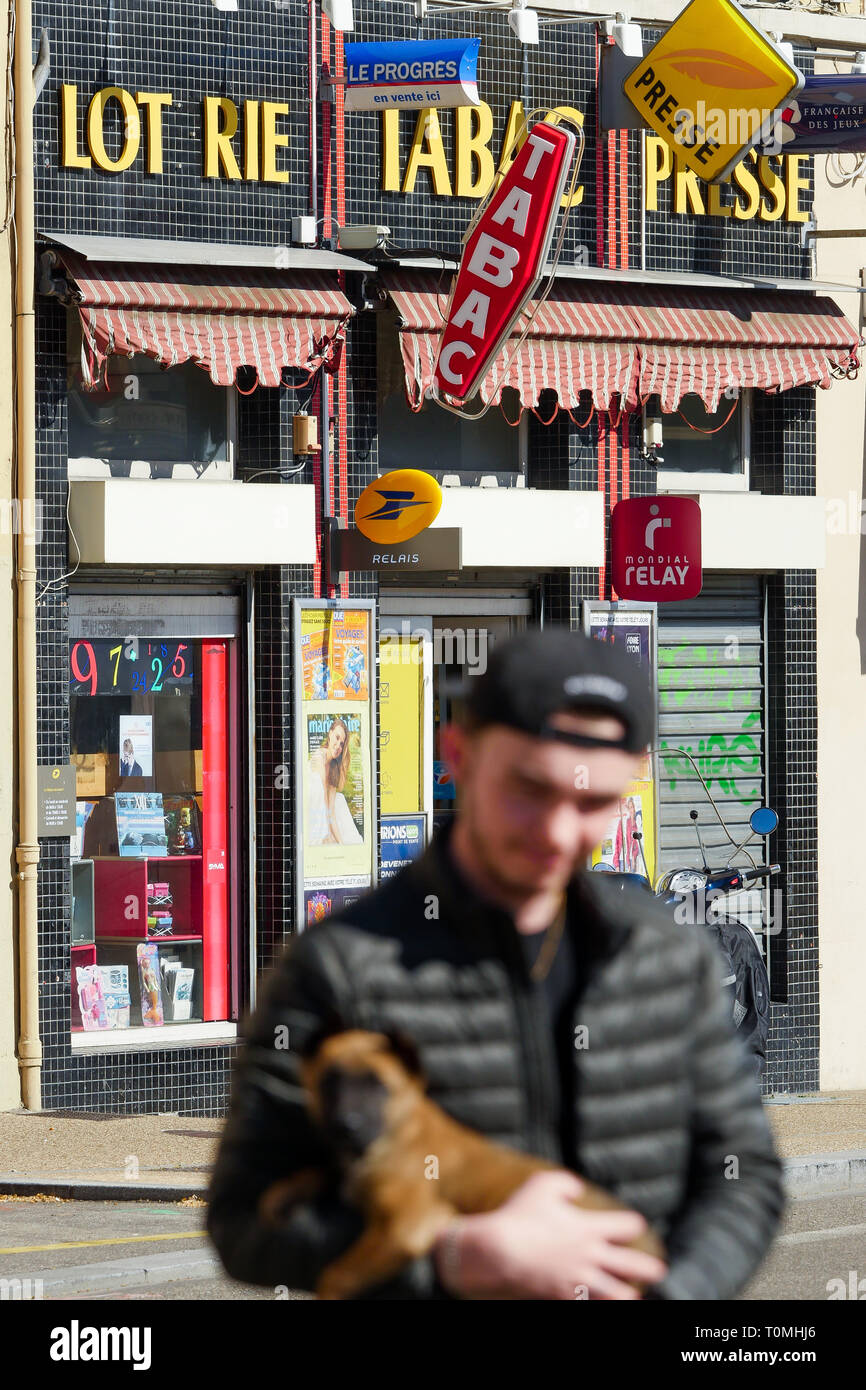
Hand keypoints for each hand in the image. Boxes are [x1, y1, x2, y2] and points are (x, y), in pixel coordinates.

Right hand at [433, 1170, 667, 1300]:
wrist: (499, 1251)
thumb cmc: (519, 1215)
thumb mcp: (542, 1185)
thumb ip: (566, 1183)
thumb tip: (577, 1189)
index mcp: (588, 1226)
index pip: (626, 1226)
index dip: (633, 1224)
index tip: (635, 1225)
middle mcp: (589, 1254)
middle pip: (629, 1263)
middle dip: (647, 1266)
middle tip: (659, 1270)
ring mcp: (578, 1278)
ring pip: (615, 1292)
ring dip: (628, 1294)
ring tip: (636, 1296)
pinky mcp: (563, 1295)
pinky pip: (589, 1304)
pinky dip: (600, 1304)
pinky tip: (604, 1304)